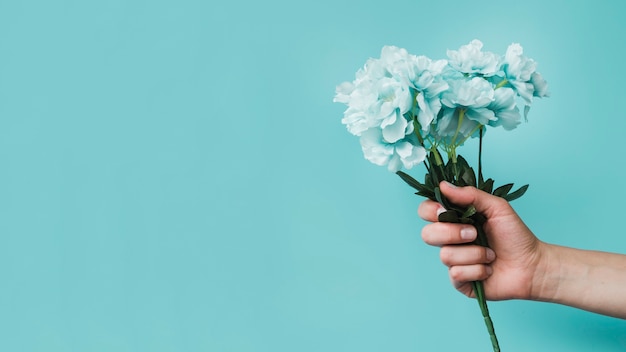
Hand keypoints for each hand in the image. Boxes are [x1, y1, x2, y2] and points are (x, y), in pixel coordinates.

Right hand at [418, 181, 544, 300]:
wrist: (532, 265)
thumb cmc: (515, 236)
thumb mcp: (497, 208)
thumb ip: (470, 195)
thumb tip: (443, 185)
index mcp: (455, 220)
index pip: (426, 211)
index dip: (431, 211)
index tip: (445, 210)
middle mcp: (450, 240)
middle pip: (427, 235)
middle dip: (452, 233)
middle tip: (474, 233)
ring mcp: (453, 261)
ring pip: (445, 256)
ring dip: (474, 254)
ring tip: (490, 255)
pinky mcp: (459, 281)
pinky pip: (456, 274)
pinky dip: (477, 270)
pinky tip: (488, 269)